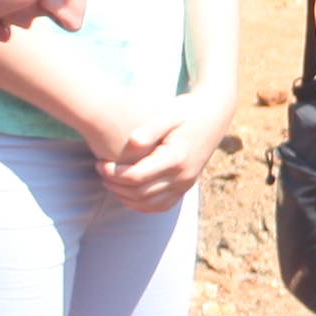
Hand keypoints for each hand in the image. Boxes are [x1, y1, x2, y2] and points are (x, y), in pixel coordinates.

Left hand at [100, 89, 234, 211]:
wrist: (215, 114)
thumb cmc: (188, 109)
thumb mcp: (170, 112)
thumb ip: (150, 128)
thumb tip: (131, 141)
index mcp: (176, 158)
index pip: (136, 176)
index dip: (113, 173)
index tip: (100, 163)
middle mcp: (183, 176)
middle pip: (140, 193)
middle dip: (115, 185)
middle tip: (100, 171)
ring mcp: (186, 184)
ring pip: (149, 204)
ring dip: (125, 197)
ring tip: (110, 182)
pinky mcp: (186, 187)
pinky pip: (161, 206)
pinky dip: (142, 206)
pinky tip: (127, 194)